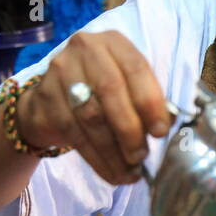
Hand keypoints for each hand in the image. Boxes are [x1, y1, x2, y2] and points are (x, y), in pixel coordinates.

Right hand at [16, 30, 170, 184]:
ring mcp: (61, 71)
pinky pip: (75, 134)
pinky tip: (112, 173)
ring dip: (114, 150)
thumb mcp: (128, 87)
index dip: (151, 102)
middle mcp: (85, 49)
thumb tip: (168, 123)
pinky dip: (97, 159)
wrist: (50, 100)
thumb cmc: (101, 93)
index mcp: (114, 42)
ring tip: (130, 171)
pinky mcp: (46, 98)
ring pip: (92, 116)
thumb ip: (148, 100)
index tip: (161, 132)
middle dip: (130, 129)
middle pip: (111, 90)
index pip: (136, 68)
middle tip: (141, 156)